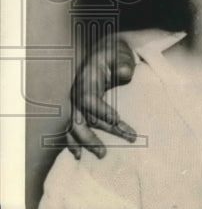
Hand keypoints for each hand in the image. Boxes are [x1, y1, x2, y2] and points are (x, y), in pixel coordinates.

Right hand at [66, 36, 136, 158]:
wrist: (105, 53)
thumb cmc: (115, 55)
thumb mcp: (120, 55)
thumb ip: (123, 63)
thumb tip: (124, 73)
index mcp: (86, 80)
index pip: (89, 100)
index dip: (101, 112)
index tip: (117, 121)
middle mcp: (77, 93)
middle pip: (78, 119)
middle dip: (91, 137)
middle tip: (106, 151)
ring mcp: (75, 102)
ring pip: (74, 127)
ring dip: (85, 143)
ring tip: (101, 155)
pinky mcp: (78, 109)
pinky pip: (71, 128)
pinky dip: (73, 142)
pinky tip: (78, 155)